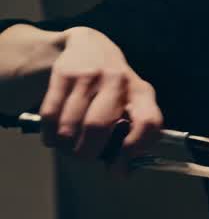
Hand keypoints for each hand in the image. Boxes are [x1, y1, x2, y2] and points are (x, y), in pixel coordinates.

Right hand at [40, 26, 162, 163]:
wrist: (89, 45)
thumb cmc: (113, 90)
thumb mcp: (129, 108)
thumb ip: (128, 140)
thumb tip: (119, 173)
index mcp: (141, 93)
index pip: (148, 122)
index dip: (135, 147)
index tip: (120, 161)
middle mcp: (118, 80)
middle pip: (97, 127)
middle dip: (86, 152)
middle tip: (82, 157)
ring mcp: (90, 74)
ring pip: (70, 125)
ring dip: (65, 146)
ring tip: (67, 147)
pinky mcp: (64, 72)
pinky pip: (51, 114)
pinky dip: (49, 134)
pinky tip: (53, 137)